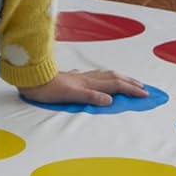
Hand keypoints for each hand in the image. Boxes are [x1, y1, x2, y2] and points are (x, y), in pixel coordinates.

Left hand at [21, 69, 147, 107]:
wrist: (30, 79)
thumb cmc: (47, 90)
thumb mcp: (69, 95)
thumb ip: (89, 96)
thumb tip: (110, 100)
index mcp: (88, 83)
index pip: (115, 85)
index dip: (131, 89)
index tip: (145, 94)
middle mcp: (86, 78)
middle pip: (113, 77)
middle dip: (130, 82)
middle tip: (143, 87)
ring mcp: (79, 77)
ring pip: (105, 75)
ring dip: (119, 78)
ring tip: (128, 81)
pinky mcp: (72, 79)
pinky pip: (94, 77)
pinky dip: (103, 78)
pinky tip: (99, 79)